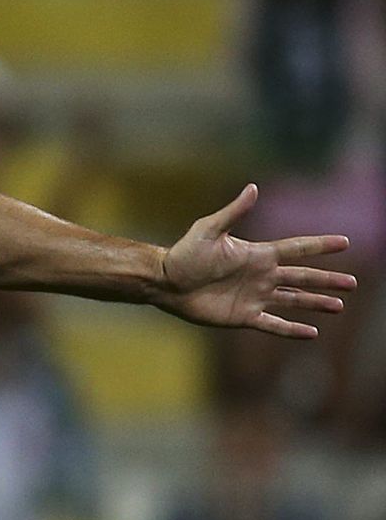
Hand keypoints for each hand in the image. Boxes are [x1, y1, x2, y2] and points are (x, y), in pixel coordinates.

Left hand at [157, 184, 355, 337]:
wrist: (165, 282)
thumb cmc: (184, 254)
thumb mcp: (209, 229)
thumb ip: (234, 212)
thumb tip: (254, 187)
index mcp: (258, 254)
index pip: (297, 248)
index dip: (320, 245)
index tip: (345, 242)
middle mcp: (261, 276)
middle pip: (303, 277)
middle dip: (327, 279)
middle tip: (353, 284)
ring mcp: (254, 297)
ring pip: (294, 300)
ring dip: (316, 303)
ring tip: (339, 306)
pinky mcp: (243, 317)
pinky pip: (274, 324)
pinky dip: (292, 329)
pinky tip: (312, 332)